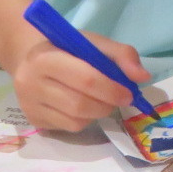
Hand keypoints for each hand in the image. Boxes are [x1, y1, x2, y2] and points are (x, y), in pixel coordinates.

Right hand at [9, 29, 146, 132]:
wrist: (33, 61)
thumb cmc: (68, 50)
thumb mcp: (93, 43)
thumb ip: (122, 55)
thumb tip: (143, 76)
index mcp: (45, 57)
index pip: (85, 78)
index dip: (111, 88)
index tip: (129, 93)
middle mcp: (30, 83)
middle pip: (80, 104)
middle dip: (107, 104)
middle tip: (121, 100)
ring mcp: (29, 105)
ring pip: (75, 120)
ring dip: (98, 113)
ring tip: (102, 100)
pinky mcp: (33, 121)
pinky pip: (68, 128)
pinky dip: (85, 120)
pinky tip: (85, 107)